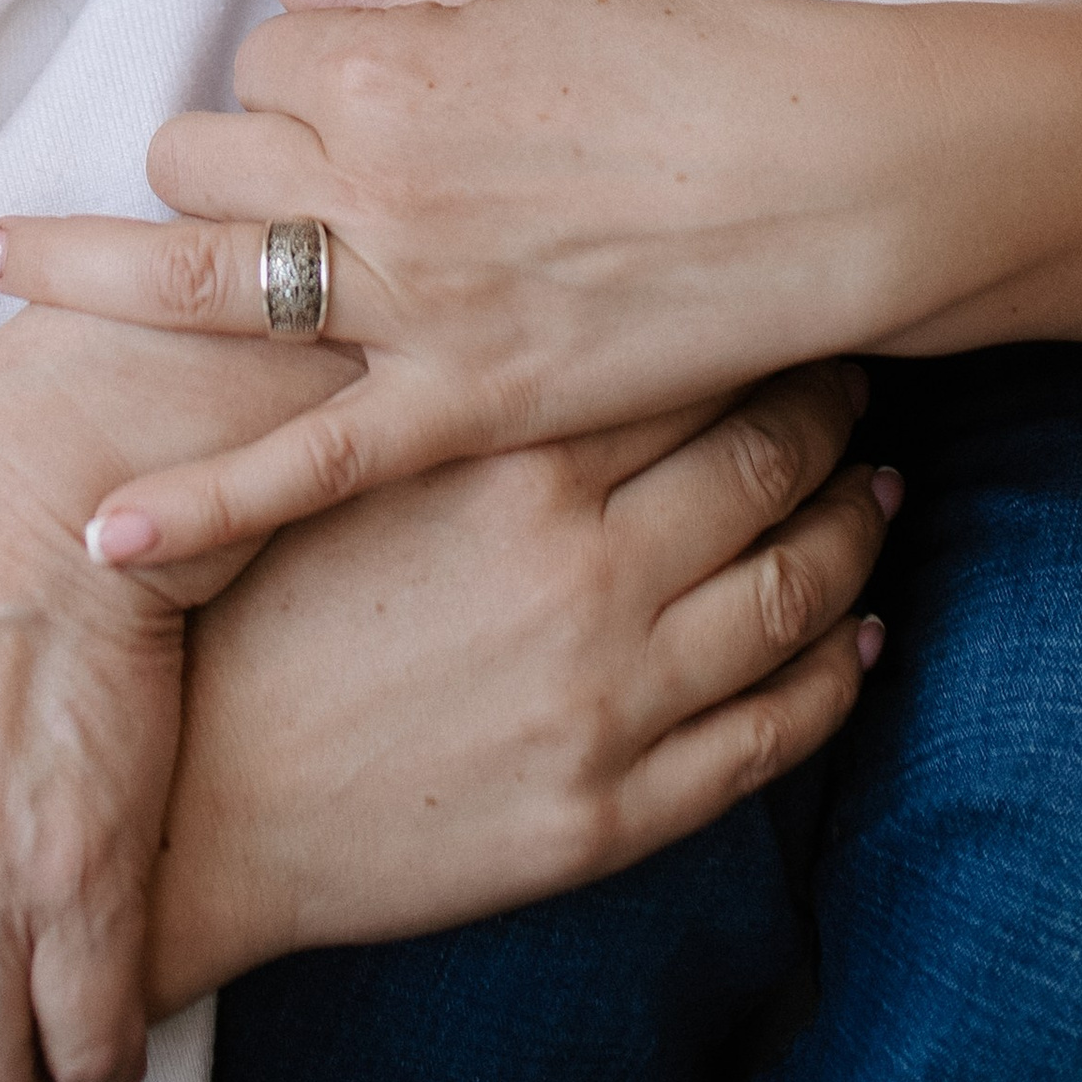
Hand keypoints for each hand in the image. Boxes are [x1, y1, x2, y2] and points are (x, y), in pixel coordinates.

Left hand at [0, 0, 879, 567]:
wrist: (833, 174)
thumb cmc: (706, 61)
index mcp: (391, 52)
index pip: (264, 55)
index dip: (293, 73)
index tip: (342, 94)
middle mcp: (368, 169)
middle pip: (208, 155)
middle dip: (216, 160)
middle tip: (259, 184)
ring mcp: (405, 297)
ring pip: (201, 281)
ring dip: (83, 275)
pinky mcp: (457, 406)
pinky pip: (298, 462)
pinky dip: (193, 503)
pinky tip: (98, 539)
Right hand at [150, 363, 894, 1001]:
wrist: (203, 813)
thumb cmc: (252, 608)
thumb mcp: (329, 453)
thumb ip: (432, 361)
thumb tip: (523, 268)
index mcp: (510, 466)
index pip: (687, 362)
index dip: (751, 322)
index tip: (780, 291)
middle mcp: (582, 573)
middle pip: (764, 461)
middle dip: (825, 409)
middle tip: (852, 374)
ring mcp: (609, 699)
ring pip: (795, 591)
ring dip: (854, 531)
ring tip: (877, 486)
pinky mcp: (615, 813)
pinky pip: (773, 733)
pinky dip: (838, 676)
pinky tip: (863, 636)